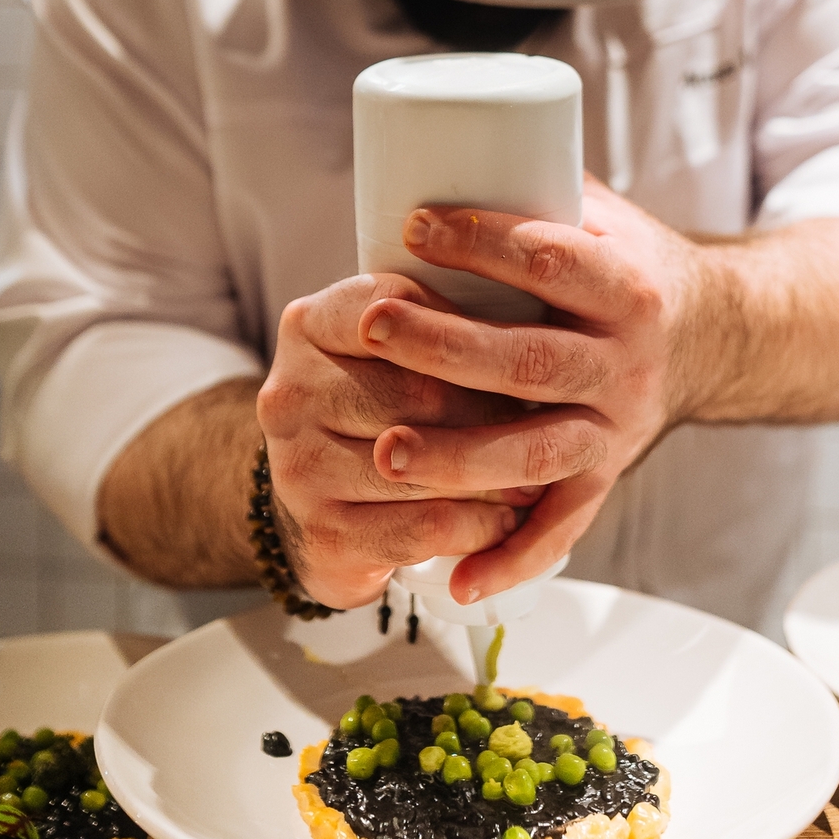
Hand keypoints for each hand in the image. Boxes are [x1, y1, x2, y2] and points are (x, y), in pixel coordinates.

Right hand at [258, 272, 542, 609]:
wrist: (309, 504)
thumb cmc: (370, 407)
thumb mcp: (383, 346)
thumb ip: (433, 318)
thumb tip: (531, 317)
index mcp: (308, 324)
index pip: (395, 303)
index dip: (465, 325)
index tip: (521, 337)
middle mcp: (291, 392)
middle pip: (415, 389)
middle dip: (491, 406)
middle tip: (547, 414)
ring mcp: (299, 467)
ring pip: (424, 461)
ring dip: (491, 471)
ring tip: (537, 471)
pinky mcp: (324, 535)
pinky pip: (424, 526)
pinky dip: (477, 524)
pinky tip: (504, 519)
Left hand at [360, 177, 706, 603]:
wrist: (712, 335)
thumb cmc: (629, 264)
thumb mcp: (603, 214)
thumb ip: (532, 187)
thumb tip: (427, 143)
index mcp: (628, 286)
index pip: (553, 258)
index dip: (483, 240)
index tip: (415, 225)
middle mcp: (627, 363)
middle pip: (531, 359)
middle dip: (447, 345)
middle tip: (376, 322)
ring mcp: (617, 428)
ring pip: (538, 453)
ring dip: (462, 459)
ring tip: (388, 455)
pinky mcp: (607, 478)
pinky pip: (562, 529)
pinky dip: (511, 560)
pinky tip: (457, 580)